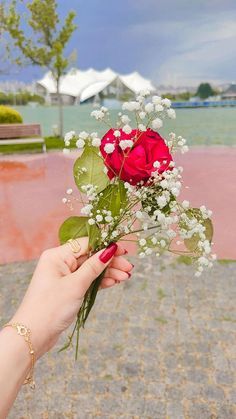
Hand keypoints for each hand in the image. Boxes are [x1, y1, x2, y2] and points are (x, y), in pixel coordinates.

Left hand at [10, 238, 132, 358]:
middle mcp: (60, 263)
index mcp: (57, 256)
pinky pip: (87, 281)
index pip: (86, 243)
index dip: (106, 246)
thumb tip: (110, 249)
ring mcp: (64, 277)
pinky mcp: (68, 290)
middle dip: (110, 262)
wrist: (32, 335)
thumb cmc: (51, 307)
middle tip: (129, 268)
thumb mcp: (75, 285)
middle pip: (91, 256)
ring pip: (91, 269)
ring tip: (126, 277)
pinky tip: (114, 282)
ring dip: (108, 273)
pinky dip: (100, 282)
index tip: (124, 251)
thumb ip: (94, 266)